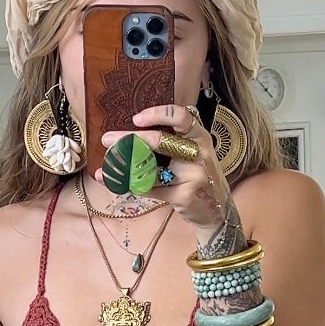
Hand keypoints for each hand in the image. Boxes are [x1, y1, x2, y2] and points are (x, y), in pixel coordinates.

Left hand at [96, 103, 231, 232]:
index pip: (181, 116)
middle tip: (107, 140)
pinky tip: (116, 183)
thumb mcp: (193, 154)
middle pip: (159, 140)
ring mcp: (193, 175)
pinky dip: (131, 185)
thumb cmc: (197, 177)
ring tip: (106, 166)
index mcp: (199, 136)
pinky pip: (150, 188)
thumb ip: (171, 142)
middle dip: (129, 139)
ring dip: (123, 167)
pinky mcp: (184, 195)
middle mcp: (198, 152)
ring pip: (150, 168)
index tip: (136, 118)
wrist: (217, 211)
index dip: (157, 114)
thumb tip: (129, 133)